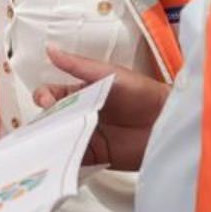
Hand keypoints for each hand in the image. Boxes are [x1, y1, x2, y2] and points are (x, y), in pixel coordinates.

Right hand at [38, 47, 171, 170]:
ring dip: (50, 143)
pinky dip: (63, 161)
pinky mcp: (95, 156)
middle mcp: (80, 115)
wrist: (168, 121)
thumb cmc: (143, 93)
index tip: (46, 101)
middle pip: (51, 119)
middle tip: (44, 127)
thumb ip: (78, 65)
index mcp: (80, 93)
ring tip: (47, 146)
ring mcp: (86, 136)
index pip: (52, 94)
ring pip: (58, 140)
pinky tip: (58, 161)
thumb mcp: (109, 73)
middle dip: (43, 123)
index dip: (44, 97)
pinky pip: (73, 159)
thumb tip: (51, 50)